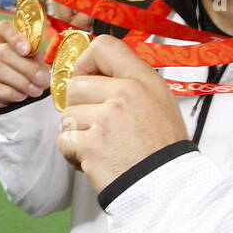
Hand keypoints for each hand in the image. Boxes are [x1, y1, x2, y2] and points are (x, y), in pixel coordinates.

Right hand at [0, 18, 49, 109]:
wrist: (18, 99)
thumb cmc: (28, 75)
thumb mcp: (37, 63)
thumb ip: (37, 58)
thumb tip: (40, 62)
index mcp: (5, 41)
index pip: (3, 28)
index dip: (14, 36)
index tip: (27, 50)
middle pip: (2, 52)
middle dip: (26, 67)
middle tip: (43, 80)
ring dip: (20, 81)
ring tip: (35, 91)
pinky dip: (9, 93)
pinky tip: (21, 97)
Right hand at [45, 0, 115, 29]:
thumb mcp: (93, 3)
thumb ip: (83, 20)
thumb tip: (78, 31)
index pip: (63, 18)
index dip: (76, 23)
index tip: (87, 23)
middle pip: (61, 11)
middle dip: (74, 15)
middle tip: (89, 14)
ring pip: (62, 3)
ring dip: (73, 7)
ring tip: (87, 2)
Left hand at [56, 34, 187, 193]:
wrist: (168, 186)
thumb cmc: (162, 147)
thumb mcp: (159, 101)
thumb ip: (131, 82)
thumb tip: (97, 74)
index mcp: (142, 80)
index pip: (103, 46)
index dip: (86, 62)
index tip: (87, 79)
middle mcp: (124, 94)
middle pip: (75, 86)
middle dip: (79, 107)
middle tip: (96, 125)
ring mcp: (106, 120)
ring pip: (67, 115)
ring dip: (77, 133)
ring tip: (100, 146)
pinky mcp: (91, 145)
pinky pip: (64, 141)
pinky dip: (73, 154)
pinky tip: (94, 159)